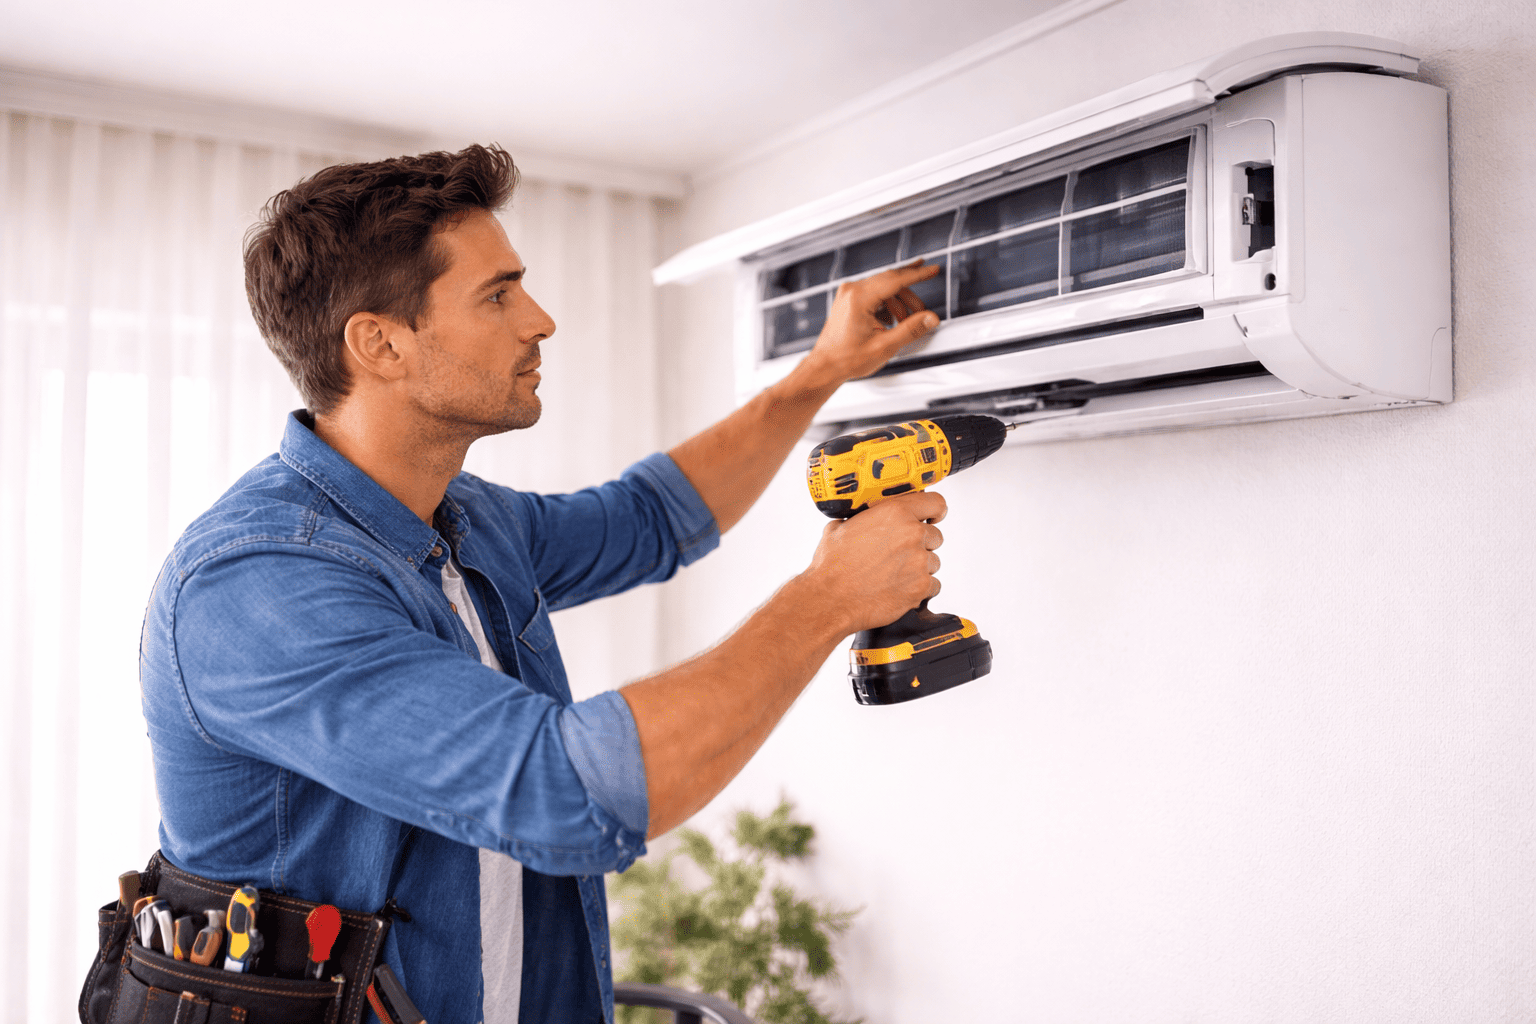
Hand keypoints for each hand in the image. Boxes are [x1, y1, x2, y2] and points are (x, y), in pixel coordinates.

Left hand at [798, 261, 941, 386]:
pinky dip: (887, 305)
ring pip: (883, 288)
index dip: (918, 274)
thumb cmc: (845, 359)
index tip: (932, 269)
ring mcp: (848, 294)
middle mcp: (851, 291)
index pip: (896, 279)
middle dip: (910, 295)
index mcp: (859, 298)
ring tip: (906, 321)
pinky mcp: (848, 300)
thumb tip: (930, 318)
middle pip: (890, 281)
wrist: (825, 366)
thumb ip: (911, 329)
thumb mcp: (884, 346)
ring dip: (899, 302)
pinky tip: (891, 321)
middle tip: (923, 308)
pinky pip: (874, 294)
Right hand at [801, 491, 947, 634]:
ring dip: (919, 568)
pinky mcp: (921, 587)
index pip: (935, 503)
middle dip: (921, 545)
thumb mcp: (840, 527)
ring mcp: (919, 562)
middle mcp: (911, 534)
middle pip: (935, 536)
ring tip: (893, 575)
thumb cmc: (832, 567)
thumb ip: (864, 519)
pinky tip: (899, 589)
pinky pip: (933, 585)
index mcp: (894, 513)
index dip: (935, 511)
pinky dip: (920, 589)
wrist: (829, 599)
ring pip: (934, 562)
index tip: (933, 518)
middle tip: (900, 556)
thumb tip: (865, 519)